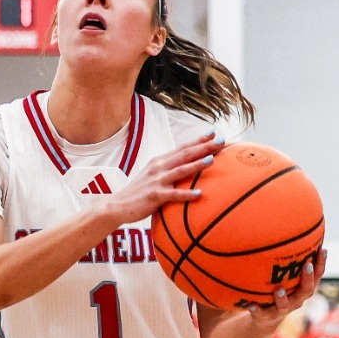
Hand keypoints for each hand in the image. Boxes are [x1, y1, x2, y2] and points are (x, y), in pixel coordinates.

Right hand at [99, 133, 222, 227]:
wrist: (117, 205)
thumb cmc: (139, 193)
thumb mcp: (153, 176)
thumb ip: (168, 171)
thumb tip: (186, 168)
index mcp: (160, 161)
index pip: (182, 147)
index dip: (198, 139)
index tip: (214, 132)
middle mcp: (159, 167)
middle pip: (184, 154)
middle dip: (203, 147)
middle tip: (220, 141)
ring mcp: (157, 181)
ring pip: (180, 170)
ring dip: (196, 164)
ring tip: (212, 160)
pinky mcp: (155, 196)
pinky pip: (173, 195)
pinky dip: (186, 194)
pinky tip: (199, 194)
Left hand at [243, 248, 326, 321]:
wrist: (265, 318)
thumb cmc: (277, 290)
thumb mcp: (283, 275)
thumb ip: (287, 259)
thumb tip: (287, 226)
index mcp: (303, 288)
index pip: (317, 275)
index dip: (321, 264)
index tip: (323, 250)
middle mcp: (296, 299)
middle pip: (307, 291)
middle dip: (308, 279)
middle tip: (307, 266)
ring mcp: (282, 310)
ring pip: (285, 305)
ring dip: (283, 298)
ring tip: (279, 290)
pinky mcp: (266, 317)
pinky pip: (261, 314)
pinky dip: (256, 310)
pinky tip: (250, 305)